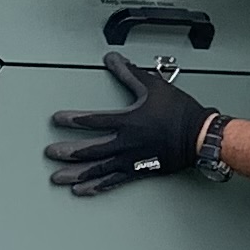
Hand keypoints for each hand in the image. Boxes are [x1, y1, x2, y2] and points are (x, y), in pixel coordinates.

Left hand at [45, 49, 212, 195]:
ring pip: (97, 170)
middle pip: (89, 150)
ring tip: (58, 178)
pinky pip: (113, 181)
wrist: (200, 136)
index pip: (92, 121)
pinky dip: (96, 186)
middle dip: (67, 152)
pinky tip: (83, 190)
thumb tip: (113, 59)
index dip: (72, 120)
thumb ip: (129, 73)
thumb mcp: (154, 86)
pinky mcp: (138, 171)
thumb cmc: (180, 112)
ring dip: (75, 174)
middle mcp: (126, 143)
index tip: (57, 119)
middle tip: (50, 153)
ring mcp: (131, 160)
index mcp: (128, 122)